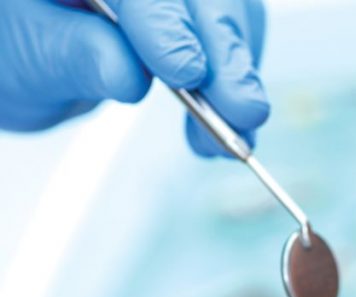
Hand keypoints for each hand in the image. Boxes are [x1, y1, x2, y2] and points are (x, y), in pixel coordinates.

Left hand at [0, 0, 268, 156]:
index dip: (166, 24)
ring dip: (240, 74)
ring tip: (233, 134)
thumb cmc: (14, 47)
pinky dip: (238, 82)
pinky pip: (236, 34)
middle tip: (241, 110)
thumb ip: (75, 56)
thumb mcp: (26, 56)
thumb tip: (129, 75)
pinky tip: (231, 123)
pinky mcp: (197, 11)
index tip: (186, 73)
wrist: (28, 56)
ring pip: (230, 11)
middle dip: (225, 51)